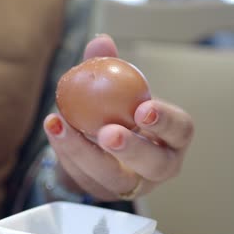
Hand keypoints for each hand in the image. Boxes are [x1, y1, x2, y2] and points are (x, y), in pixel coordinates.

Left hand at [43, 34, 193, 200]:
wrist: (101, 147)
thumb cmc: (119, 114)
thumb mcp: (118, 90)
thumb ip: (110, 67)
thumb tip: (101, 41)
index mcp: (172, 138)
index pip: (180, 130)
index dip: (165, 121)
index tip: (143, 108)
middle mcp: (159, 166)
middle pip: (155, 164)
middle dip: (132, 148)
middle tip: (108, 132)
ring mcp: (132, 184)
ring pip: (114, 179)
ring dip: (85, 153)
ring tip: (61, 126)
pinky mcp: (103, 192)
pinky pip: (85, 178)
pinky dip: (66, 153)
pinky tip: (54, 128)